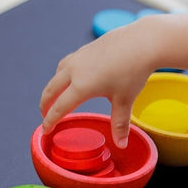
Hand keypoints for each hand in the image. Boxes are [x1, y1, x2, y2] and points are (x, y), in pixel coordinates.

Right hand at [40, 19, 154, 147]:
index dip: (50, 121)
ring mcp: (79, 57)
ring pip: (57, 74)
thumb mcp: (125, 100)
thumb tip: (121, 145)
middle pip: (51, 90)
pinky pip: (67, 63)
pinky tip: (72, 76)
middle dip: (45, 104)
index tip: (45, 131)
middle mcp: (75, 71)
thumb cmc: (134, 72)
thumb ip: (119, 124)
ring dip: (52, 87)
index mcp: (81, 86)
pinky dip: (62, 73)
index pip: (59, 108)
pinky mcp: (86, 49)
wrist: (143, 42)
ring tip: (56, 96)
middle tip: (44, 115)